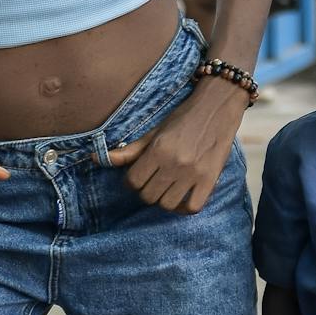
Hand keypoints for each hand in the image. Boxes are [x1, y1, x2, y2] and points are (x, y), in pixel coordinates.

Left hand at [107, 82, 246, 214]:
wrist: (217, 106)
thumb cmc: (183, 118)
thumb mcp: (154, 131)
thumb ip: (129, 150)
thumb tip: (98, 159)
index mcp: (158, 149)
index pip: (133, 181)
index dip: (131, 182)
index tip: (138, 177)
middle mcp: (174, 163)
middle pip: (148, 196)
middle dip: (147, 191)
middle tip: (153, 182)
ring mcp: (193, 173)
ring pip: (168, 204)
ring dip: (165, 200)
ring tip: (168, 189)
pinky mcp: (210, 179)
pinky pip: (192, 207)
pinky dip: (185, 207)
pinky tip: (183, 197)